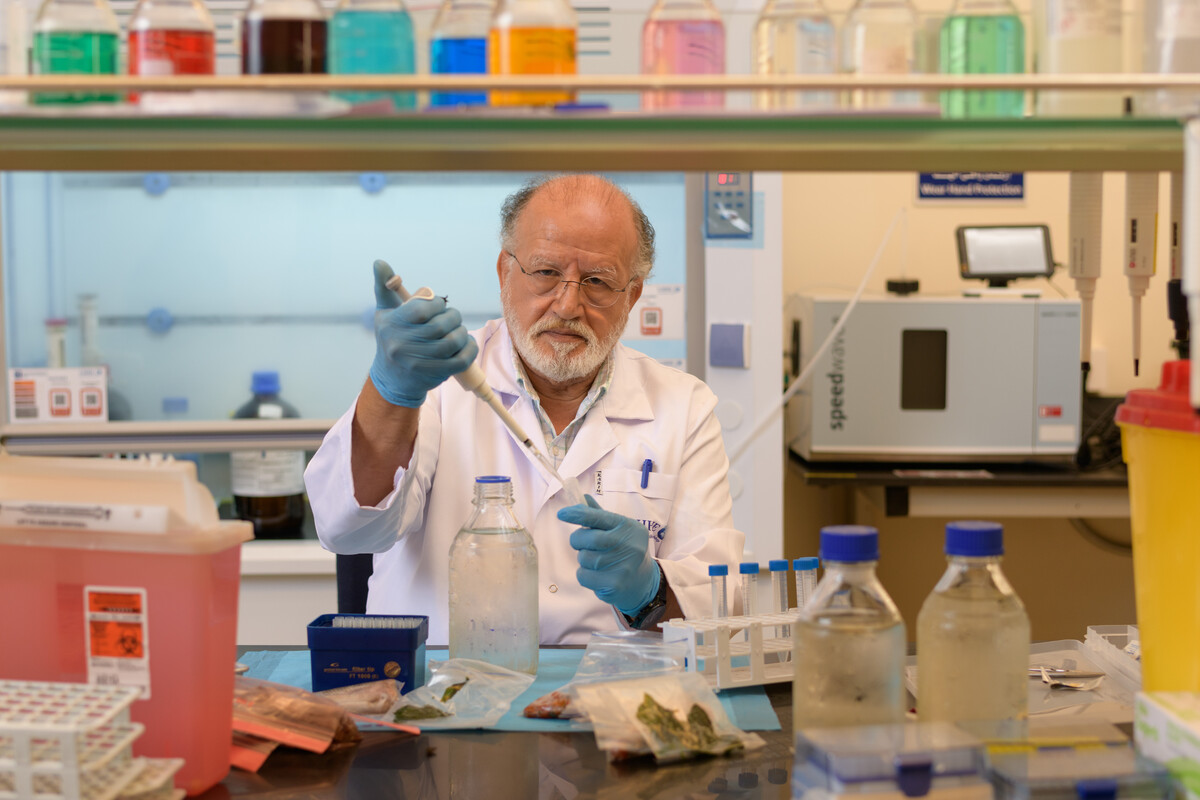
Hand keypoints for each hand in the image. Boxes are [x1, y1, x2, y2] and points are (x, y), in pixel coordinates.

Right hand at [369, 261, 478, 407]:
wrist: (392, 378)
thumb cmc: (391, 337)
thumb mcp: (385, 312)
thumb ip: (385, 286)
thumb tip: (380, 262)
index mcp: (391, 324)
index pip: (420, 309)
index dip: (437, 304)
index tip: (439, 304)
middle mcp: (402, 345)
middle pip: (439, 326)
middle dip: (453, 316)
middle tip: (453, 316)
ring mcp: (418, 363)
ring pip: (452, 342)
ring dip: (462, 332)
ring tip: (458, 329)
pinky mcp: (434, 375)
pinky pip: (461, 360)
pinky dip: (469, 349)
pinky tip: (466, 343)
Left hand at [557, 495, 659, 615]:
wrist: (642, 581)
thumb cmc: (625, 549)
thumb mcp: (618, 529)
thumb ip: (600, 516)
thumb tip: (582, 498)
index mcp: (628, 527)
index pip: (599, 517)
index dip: (578, 515)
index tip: (561, 514)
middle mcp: (629, 546)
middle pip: (588, 539)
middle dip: (577, 540)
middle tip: (581, 543)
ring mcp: (623, 567)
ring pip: (584, 558)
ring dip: (583, 559)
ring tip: (597, 561)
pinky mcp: (614, 585)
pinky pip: (583, 576)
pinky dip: (585, 575)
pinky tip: (598, 575)